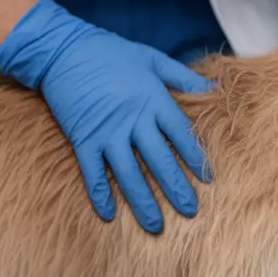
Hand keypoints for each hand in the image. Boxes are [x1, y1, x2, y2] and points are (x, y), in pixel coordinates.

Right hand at [0, 0, 213, 233]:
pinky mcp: (83, 139)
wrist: (64, 51)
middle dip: (176, 189)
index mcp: (154, 100)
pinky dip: (100, 194)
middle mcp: (134, 121)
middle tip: (189, 212)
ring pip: (129, 174)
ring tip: (155, 226)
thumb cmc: (111, 52)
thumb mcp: (152, 58)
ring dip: (143, 202)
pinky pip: (93, 172)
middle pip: (160, 162)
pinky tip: (108, 215)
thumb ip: (182, 76)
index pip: (182, 135)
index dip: (196, 158)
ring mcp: (107, 132)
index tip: (208, 179)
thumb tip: (214, 85)